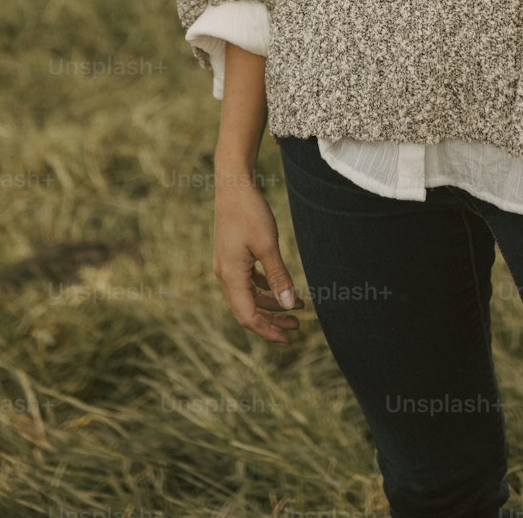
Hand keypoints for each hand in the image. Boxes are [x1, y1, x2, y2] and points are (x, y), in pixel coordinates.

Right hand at [213, 162, 304, 344]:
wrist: (233, 185)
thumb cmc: (250, 212)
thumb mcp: (268, 245)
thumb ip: (279, 276)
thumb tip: (289, 305)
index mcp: (231, 276)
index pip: (248, 317)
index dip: (268, 330)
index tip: (289, 337)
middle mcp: (225, 275)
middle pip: (247, 310)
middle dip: (272, 320)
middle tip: (297, 326)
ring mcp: (227, 265)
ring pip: (249, 296)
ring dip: (271, 304)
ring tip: (297, 306)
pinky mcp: (232, 256)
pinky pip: (248, 282)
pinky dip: (265, 288)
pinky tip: (282, 287)